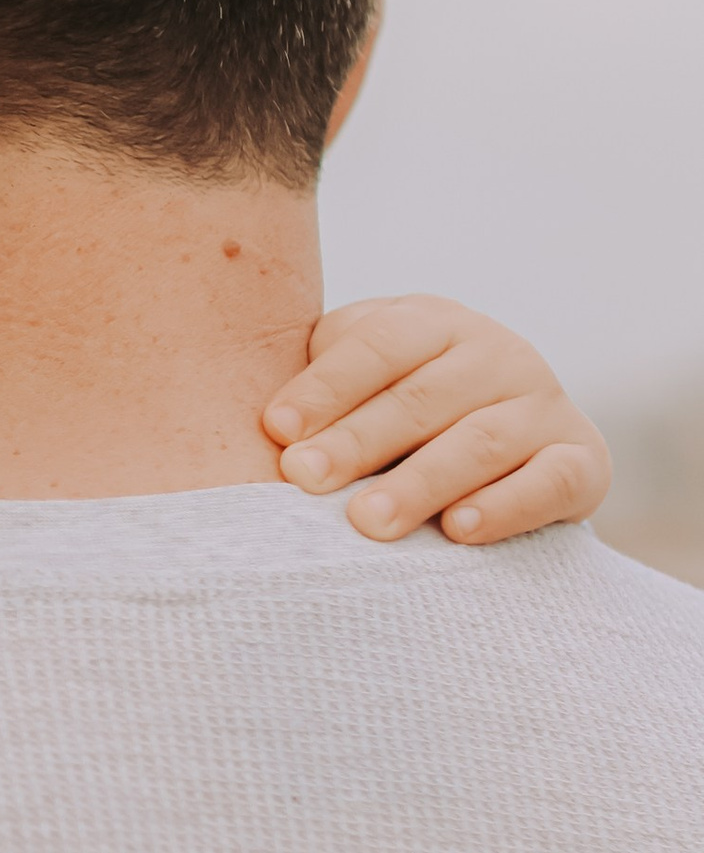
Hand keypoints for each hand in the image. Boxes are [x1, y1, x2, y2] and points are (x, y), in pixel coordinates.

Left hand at [263, 297, 610, 544]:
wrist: (505, 450)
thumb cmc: (394, 412)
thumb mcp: (358, 380)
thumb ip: (321, 381)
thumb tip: (271, 426)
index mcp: (435, 322)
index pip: (379, 346)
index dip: (327, 386)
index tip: (277, 430)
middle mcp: (498, 353)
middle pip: (422, 398)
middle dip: (357, 441)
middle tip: (303, 480)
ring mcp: (544, 404)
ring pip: (480, 441)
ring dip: (420, 483)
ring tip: (367, 521)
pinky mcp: (583, 458)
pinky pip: (551, 481)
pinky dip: (506, 505)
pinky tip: (457, 530)